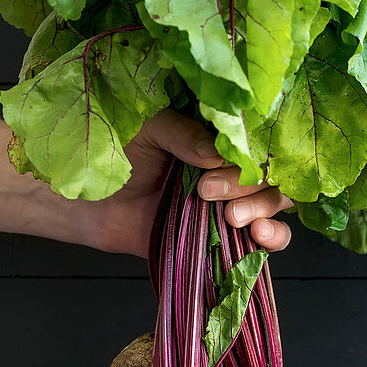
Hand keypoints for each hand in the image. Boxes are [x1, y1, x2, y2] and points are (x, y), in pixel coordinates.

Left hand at [76, 110, 292, 258]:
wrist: (90, 202)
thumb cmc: (114, 155)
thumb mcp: (146, 128)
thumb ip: (181, 134)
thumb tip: (217, 154)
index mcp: (218, 132)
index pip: (256, 138)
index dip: (246, 153)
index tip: (215, 165)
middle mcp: (232, 165)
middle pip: (269, 173)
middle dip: (247, 187)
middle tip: (207, 191)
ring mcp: (232, 200)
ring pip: (275, 203)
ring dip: (263, 210)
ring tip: (232, 218)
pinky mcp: (226, 234)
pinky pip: (267, 237)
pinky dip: (274, 237)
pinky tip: (259, 235)